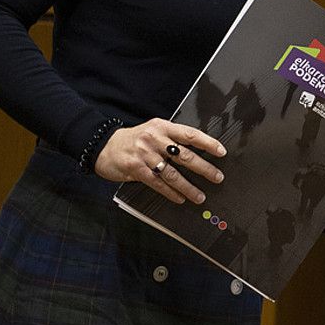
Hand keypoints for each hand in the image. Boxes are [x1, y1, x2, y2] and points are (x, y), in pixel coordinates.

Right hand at [95, 118, 225, 204]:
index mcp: (162, 127)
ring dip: (188, 187)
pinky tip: (180, 198)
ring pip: (172, 173)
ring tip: (200, 196)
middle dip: (204, 168)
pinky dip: (170, 192)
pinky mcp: (135, 169)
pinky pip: (157, 183)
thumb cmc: (134, 140)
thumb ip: (172, 138)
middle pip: (185, 155)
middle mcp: (155, 139)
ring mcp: (144, 154)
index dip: (207, 143)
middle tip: (217, 177)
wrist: (103, 146)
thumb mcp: (153, 131)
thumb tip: (198, 151)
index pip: (190, 134)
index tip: (221, 152)